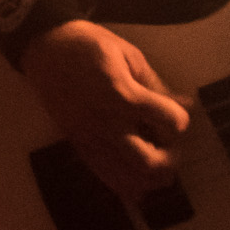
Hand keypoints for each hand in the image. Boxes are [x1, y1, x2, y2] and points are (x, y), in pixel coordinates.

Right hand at [19, 21, 191, 198]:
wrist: (44, 47)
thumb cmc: (88, 45)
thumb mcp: (128, 55)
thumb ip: (157, 85)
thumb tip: (185, 105)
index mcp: (123, 95)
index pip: (171, 123)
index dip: (180, 117)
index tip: (174, 110)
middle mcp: (107, 124)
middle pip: (151, 164)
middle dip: (170, 158)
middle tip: (169, 143)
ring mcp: (90, 138)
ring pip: (128, 180)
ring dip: (151, 176)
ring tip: (155, 158)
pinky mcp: (78, 144)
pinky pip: (105, 176)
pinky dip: (127, 184)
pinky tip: (136, 174)